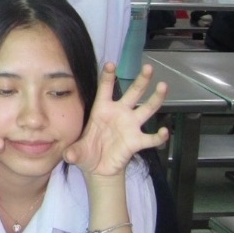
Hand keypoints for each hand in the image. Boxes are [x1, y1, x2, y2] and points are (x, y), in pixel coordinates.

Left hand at [64, 64, 169, 178]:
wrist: (98, 169)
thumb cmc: (86, 152)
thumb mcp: (76, 151)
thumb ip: (73, 152)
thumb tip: (69, 156)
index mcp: (102, 110)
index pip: (105, 89)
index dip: (108, 76)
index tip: (111, 63)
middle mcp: (119, 114)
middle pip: (133, 93)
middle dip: (141, 80)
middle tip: (148, 67)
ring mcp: (130, 126)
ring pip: (146, 109)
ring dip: (155, 98)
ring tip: (163, 86)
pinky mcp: (136, 141)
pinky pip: (150, 138)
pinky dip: (158, 136)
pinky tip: (164, 132)